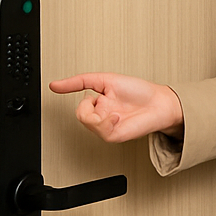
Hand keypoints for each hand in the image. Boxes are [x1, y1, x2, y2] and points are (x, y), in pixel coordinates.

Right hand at [50, 72, 183, 142]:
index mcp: (100, 102)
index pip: (78, 103)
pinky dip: (107, 122)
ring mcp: (107, 126)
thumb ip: (80, 81)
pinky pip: (100, 130)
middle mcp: (102, 115)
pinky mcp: (114, 135)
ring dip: (98, 114)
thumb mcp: (107, 80)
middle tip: (100, 99)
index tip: (54, 87)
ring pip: (88, 123)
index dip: (69, 93)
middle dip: (87, 106)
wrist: (161, 103)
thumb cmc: (140, 91)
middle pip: (80, 114)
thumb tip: (56, 85)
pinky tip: (117, 117)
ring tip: (113, 110)